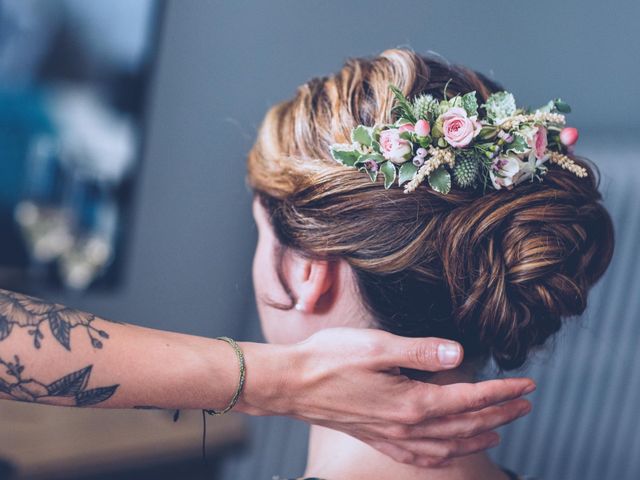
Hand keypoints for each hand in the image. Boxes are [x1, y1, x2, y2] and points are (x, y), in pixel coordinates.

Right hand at [239, 328, 534, 466]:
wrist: (293, 384)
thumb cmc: (330, 359)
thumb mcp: (377, 346)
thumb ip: (420, 351)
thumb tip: (459, 354)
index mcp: (411, 402)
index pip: (469, 398)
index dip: (501, 392)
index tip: (527, 385)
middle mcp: (406, 426)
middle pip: (465, 424)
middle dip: (501, 413)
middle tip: (526, 403)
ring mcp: (392, 437)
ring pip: (448, 444)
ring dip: (479, 435)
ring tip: (500, 428)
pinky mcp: (378, 438)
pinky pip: (420, 456)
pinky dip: (443, 456)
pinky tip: (449, 453)